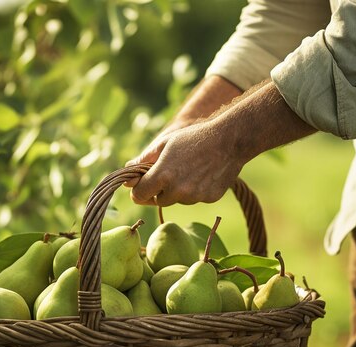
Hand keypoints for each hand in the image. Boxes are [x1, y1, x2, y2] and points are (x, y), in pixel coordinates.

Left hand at [127, 119, 242, 206]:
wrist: (229, 141)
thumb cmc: (193, 138)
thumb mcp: (165, 144)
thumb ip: (144, 160)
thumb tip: (126, 172)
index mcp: (163, 175)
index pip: (139, 195)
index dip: (137, 191)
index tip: (140, 186)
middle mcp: (178, 191)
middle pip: (158, 201)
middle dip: (159, 190)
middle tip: (168, 173)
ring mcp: (195, 197)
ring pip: (178, 200)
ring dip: (178, 190)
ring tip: (190, 169)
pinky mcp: (209, 199)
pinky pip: (196, 199)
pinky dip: (196, 190)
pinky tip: (204, 173)